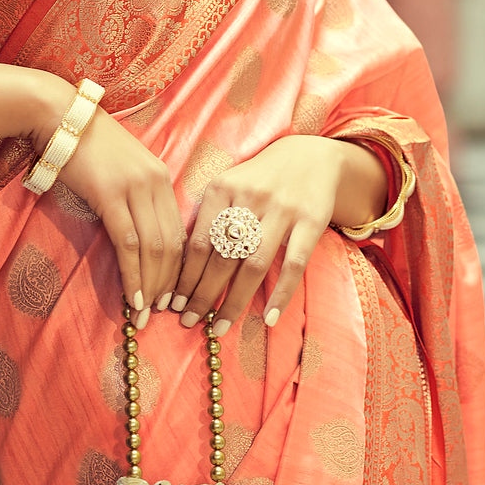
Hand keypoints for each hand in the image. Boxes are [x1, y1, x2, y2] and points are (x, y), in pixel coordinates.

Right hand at [30, 80, 184, 328]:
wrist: (60, 117)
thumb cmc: (84, 144)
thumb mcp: (121, 168)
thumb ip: (135, 195)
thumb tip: (138, 235)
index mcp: (162, 176)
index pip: (178, 230)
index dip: (178, 267)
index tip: (173, 292)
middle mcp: (155, 182)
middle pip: (171, 243)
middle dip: (168, 282)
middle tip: (163, 311)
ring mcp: (134, 188)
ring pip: (153, 247)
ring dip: (152, 285)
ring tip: (148, 313)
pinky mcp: (111, 195)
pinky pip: (128, 243)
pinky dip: (134, 274)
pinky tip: (132, 297)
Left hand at [172, 136, 386, 334]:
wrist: (310, 157)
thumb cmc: (258, 180)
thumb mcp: (228, 186)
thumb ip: (207, 218)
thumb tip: (179, 267)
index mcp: (222, 188)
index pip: (198, 241)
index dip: (184, 276)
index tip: (173, 303)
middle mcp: (250, 197)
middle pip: (221, 257)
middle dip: (202, 294)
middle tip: (188, 322)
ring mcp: (283, 209)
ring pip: (253, 264)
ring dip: (234, 301)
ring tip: (219, 327)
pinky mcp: (311, 221)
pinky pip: (293, 265)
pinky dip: (280, 294)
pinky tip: (268, 318)